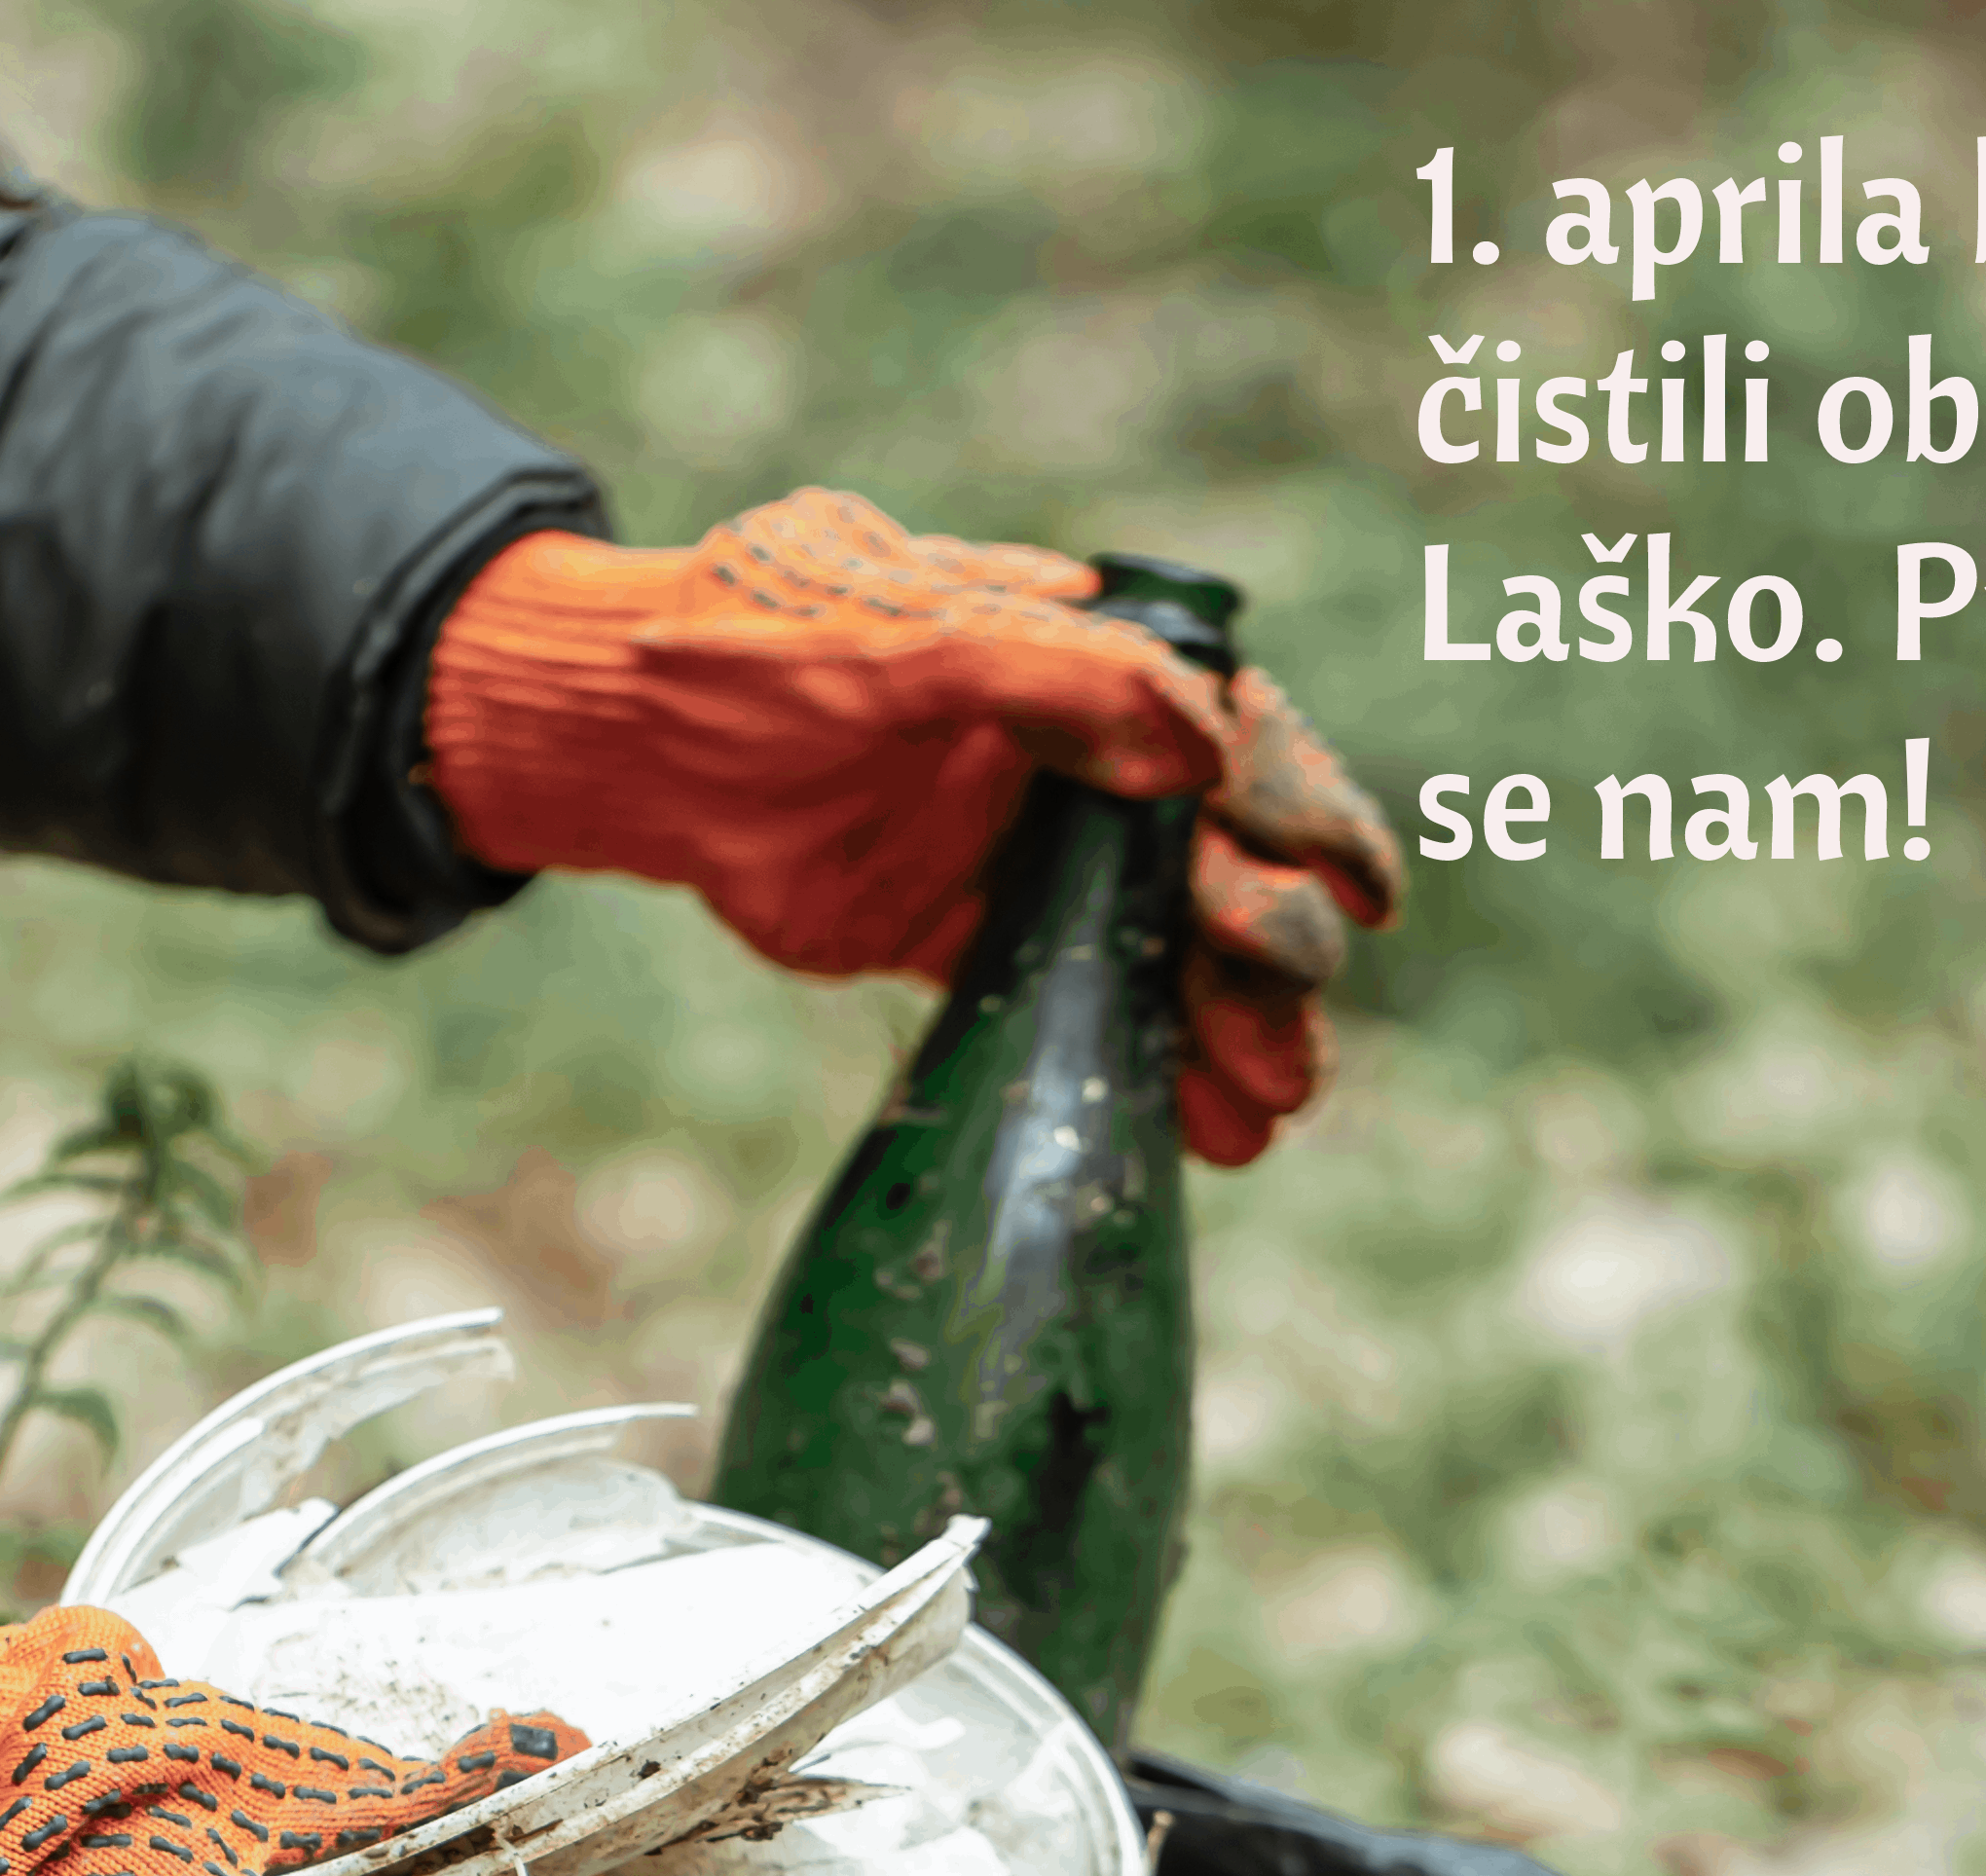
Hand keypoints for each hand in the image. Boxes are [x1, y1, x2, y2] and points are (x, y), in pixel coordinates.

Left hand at [423, 489, 1404, 1163]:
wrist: (624, 737)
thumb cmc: (749, 645)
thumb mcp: (895, 633)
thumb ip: (1043, 675)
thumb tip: (1199, 744)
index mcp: (1083, 656)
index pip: (1230, 736)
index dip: (1305, 812)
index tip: (1362, 890)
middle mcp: (1075, 756)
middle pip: (1215, 855)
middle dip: (1271, 945)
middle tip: (1289, 1029)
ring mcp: (1025, 851)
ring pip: (1157, 942)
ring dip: (1222, 1023)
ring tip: (1270, 1108)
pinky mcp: (966, 932)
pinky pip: (1072, 1001)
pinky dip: (1134, 1061)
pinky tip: (1200, 1133)